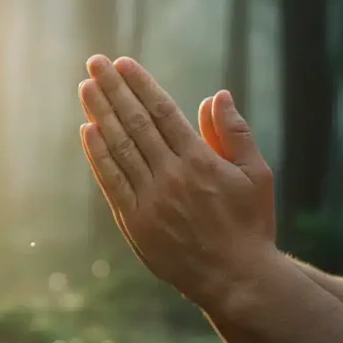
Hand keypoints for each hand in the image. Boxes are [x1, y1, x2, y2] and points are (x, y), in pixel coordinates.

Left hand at [78, 55, 276, 307]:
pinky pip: (111, 182)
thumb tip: (217, 96)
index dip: (140, 85)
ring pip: (119, 148)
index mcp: (200, 160)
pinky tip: (88, 131)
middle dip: (113, 90)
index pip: (162, 112)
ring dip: (100, 114)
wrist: (235, 279)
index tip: (123, 63)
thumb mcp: (257, 175)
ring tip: (85, 87)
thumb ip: (235, 134)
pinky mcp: (135, 222)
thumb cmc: (250, 224)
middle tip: (94, 63)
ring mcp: (150, 200)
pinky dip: (98, 156)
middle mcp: (171, 176)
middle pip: (135, 123)